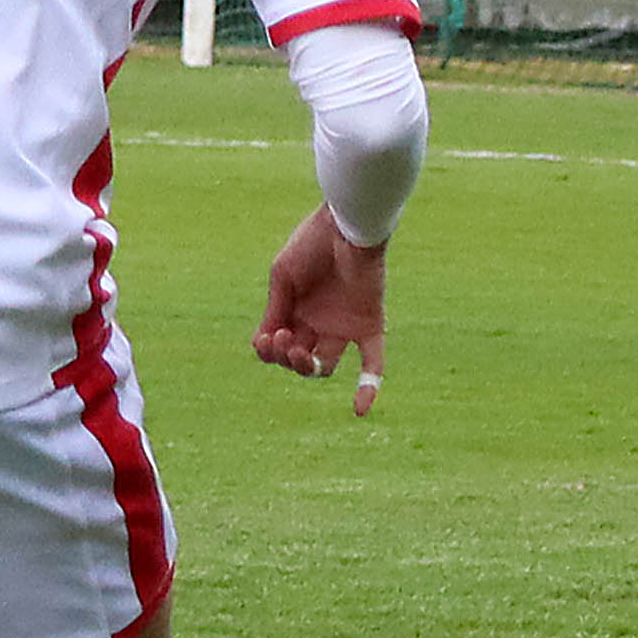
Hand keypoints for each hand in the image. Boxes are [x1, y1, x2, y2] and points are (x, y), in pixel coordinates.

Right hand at [254, 205, 389, 413]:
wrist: (346, 226)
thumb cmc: (311, 244)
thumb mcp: (282, 276)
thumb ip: (276, 309)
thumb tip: (265, 344)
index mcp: (294, 312)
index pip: (275, 348)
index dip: (267, 350)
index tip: (267, 336)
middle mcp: (318, 325)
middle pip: (296, 360)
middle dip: (283, 356)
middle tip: (282, 337)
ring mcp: (343, 328)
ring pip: (323, 366)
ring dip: (304, 366)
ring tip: (297, 350)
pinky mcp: (368, 326)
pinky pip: (371, 362)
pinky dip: (368, 387)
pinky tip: (360, 410)